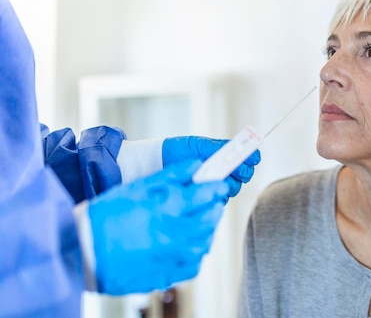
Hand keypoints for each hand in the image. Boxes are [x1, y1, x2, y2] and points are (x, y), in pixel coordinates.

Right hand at [88, 160, 227, 294]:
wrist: (82, 251)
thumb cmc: (106, 216)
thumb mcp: (138, 187)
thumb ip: (171, 176)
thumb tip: (196, 165)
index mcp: (167, 209)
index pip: (206, 195)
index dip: (216, 187)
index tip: (218, 184)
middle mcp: (175, 235)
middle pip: (210, 219)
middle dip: (214, 207)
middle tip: (208, 201)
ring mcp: (172, 258)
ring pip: (204, 242)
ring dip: (206, 229)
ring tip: (195, 221)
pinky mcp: (166, 275)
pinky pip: (193, 265)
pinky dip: (194, 253)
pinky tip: (184, 243)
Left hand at [162, 136, 260, 196]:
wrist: (159, 164)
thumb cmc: (179, 151)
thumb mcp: (200, 146)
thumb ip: (220, 147)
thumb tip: (240, 146)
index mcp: (225, 156)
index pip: (248, 159)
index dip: (251, 159)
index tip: (253, 158)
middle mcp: (224, 171)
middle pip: (245, 176)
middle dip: (241, 172)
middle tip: (232, 169)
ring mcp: (217, 185)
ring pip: (234, 188)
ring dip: (227, 183)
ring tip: (212, 178)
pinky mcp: (208, 198)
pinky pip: (220, 199)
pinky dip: (216, 194)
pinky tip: (206, 189)